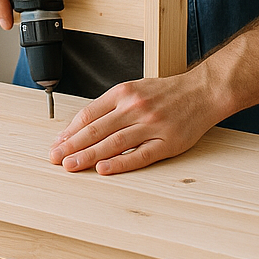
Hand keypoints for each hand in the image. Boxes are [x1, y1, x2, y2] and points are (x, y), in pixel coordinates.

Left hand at [49, 70, 225, 174]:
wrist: (203, 91)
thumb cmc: (167, 92)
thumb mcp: (136, 89)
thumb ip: (111, 106)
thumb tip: (83, 125)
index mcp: (124, 93)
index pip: (89, 114)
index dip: (70, 131)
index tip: (58, 143)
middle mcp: (135, 108)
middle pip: (96, 129)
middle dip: (72, 145)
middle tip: (55, 158)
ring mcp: (151, 125)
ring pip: (113, 142)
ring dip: (89, 156)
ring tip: (72, 166)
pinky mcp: (167, 142)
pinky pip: (140, 155)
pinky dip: (120, 163)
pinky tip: (104, 169)